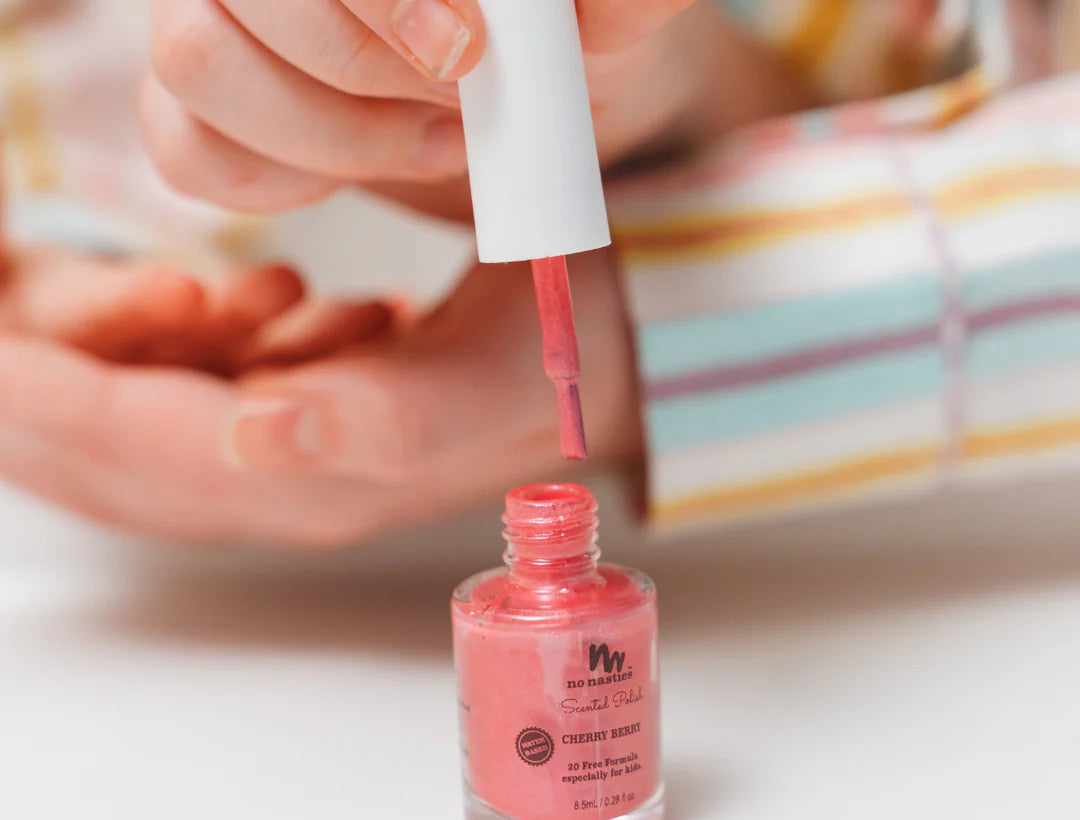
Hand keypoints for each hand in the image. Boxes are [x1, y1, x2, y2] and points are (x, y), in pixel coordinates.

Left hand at [0, 250, 637, 544]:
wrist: (605, 364)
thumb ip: (377, 422)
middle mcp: (291, 490)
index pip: (150, 453)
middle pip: (119, 473)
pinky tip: (90, 357)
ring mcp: (290, 468)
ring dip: (56, 415)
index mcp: (328, 482)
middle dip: (29, 422)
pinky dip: (112, 392)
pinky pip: (171, 430)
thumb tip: (251, 433)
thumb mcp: (485, 386)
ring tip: (5, 362)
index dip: (55, 407)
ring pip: (134, 458)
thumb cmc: (554, 358)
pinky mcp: (297, 434)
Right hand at [141, 0, 797, 218]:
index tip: (463, 51)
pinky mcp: (197, 108)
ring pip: (194, 63)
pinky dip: (283, 182)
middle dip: (359, 70)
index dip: (376, 0)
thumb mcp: (606, 17)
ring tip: (432, 140)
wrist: (532, 95)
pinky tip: (365, 165)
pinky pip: (187, 152)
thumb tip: (583, 4)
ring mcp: (208, 16)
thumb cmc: (561, 37)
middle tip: (458, 105)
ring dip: (330, 133)